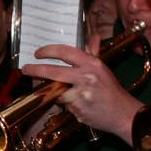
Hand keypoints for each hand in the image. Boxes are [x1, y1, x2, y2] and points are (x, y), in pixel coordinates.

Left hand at [21, 44, 140, 138]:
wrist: (124, 114)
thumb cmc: (112, 91)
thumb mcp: (103, 69)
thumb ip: (94, 53)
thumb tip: (94, 36)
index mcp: (92, 63)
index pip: (65, 51)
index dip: (48, 50)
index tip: (38, 53)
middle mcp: (86, 76)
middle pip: (53, 71)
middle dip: (36, 70)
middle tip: (26, 69)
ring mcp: (82, 93)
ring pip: (57, 91)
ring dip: (55, 92)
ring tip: (62, 94)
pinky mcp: (78, 108)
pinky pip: (64, 104)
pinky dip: (66, 105)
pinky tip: (77, 106)